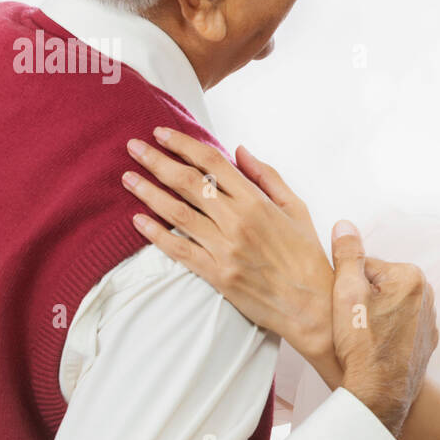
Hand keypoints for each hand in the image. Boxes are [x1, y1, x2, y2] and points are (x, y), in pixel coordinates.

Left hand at [122, 127, 336, 384]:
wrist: (312, 305)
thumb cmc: (307, 256)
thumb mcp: (297, 208)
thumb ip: (267, 177)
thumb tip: (239, 149)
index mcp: (257, 201)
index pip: (213, 162)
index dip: (184, 144)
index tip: (162, 133)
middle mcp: (237, 221)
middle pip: (188, 182)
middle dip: (157, 161)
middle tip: (134, 147)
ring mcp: (224, 249)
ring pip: (177, 213)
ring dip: (148, 192)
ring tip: (128, 178)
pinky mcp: (216, 274)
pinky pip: (179, 250)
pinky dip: (155, 234)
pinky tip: (138, 220)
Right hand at [329, 220, 437, 436]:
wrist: (380, 393)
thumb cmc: (363, 346)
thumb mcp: (346, 293)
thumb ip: (347, 255)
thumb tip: (345, 226)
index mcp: (410, 276)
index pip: (366, 266)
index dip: (346, 285)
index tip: (343, 306)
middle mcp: (427, 294)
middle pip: (379, 285)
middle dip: (362, 300)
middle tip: (351, 324)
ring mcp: (429, 319)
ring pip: (389, 306)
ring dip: (374, 316)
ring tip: (361, 339)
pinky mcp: (426, 341)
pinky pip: (399, 327)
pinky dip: (386, 334)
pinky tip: (374, 348)